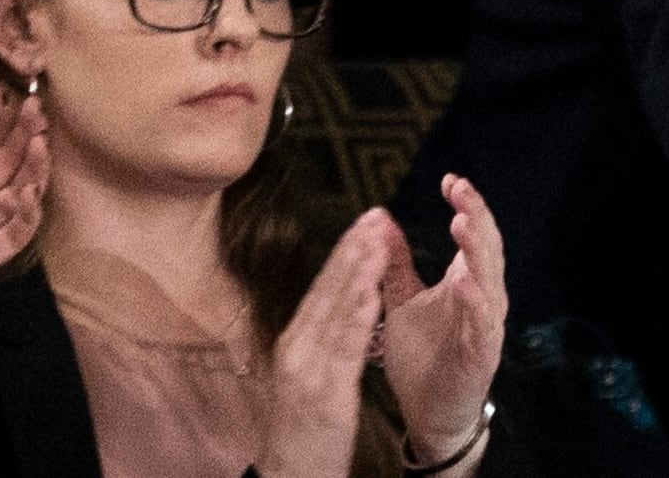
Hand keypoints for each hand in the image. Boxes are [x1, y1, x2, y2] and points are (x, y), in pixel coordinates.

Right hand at [259, 209, 390, 477]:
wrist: (290, 475)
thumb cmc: (305, 425)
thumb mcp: (310, 372)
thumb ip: (322, 334)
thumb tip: (339, 296)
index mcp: (296, 340)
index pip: (323, 286)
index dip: (346, 251)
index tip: (367, 219)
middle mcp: (297, 348)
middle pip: (327, 291)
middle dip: (353, 251)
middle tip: (376, 216)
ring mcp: (307, 371)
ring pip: (335, 314)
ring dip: (357, 275)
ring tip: (378, 243)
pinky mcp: (323, 395)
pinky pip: (342, 353)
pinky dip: (357, 321)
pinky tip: (373, 298)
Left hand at [381, 175, 505, 465]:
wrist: (431, 413)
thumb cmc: (423, 356)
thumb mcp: (403, 301)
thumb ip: (397, 264)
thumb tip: (382, 222)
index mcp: (466, 280)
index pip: (474, 233)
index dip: (467, 204)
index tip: (449, 179)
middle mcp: (482, 297)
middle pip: (486, 246)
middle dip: (475, 215)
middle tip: (460, 189)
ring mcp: (485, 324)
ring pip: (490, 278)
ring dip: (477, 249)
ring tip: (461, 222)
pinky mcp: (481, 353)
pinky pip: (482, 323)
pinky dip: (475, 300)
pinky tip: (462, 281)